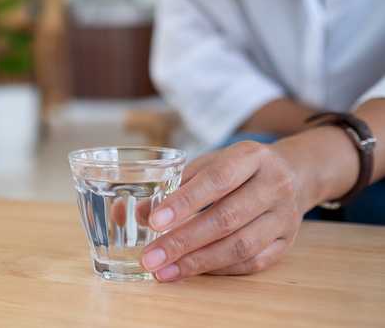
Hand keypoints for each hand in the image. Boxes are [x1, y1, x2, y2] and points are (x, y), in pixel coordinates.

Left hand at [139, 141, 304, 281]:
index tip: (154, 222)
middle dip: (183, 241)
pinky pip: (252, 262)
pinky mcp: (286, 242)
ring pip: (241, 246)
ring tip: (164, 271)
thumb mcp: (210, 164)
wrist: (294, 174)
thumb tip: (135, 214)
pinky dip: (218, 269)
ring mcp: (284, 216)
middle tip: (150, 257)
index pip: (217, 180)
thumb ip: (174, 186)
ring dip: (198, 262)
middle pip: (227, 218)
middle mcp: (274, 185)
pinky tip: (191, 271)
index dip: (185, 202)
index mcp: (252, 156)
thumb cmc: (239, 169)